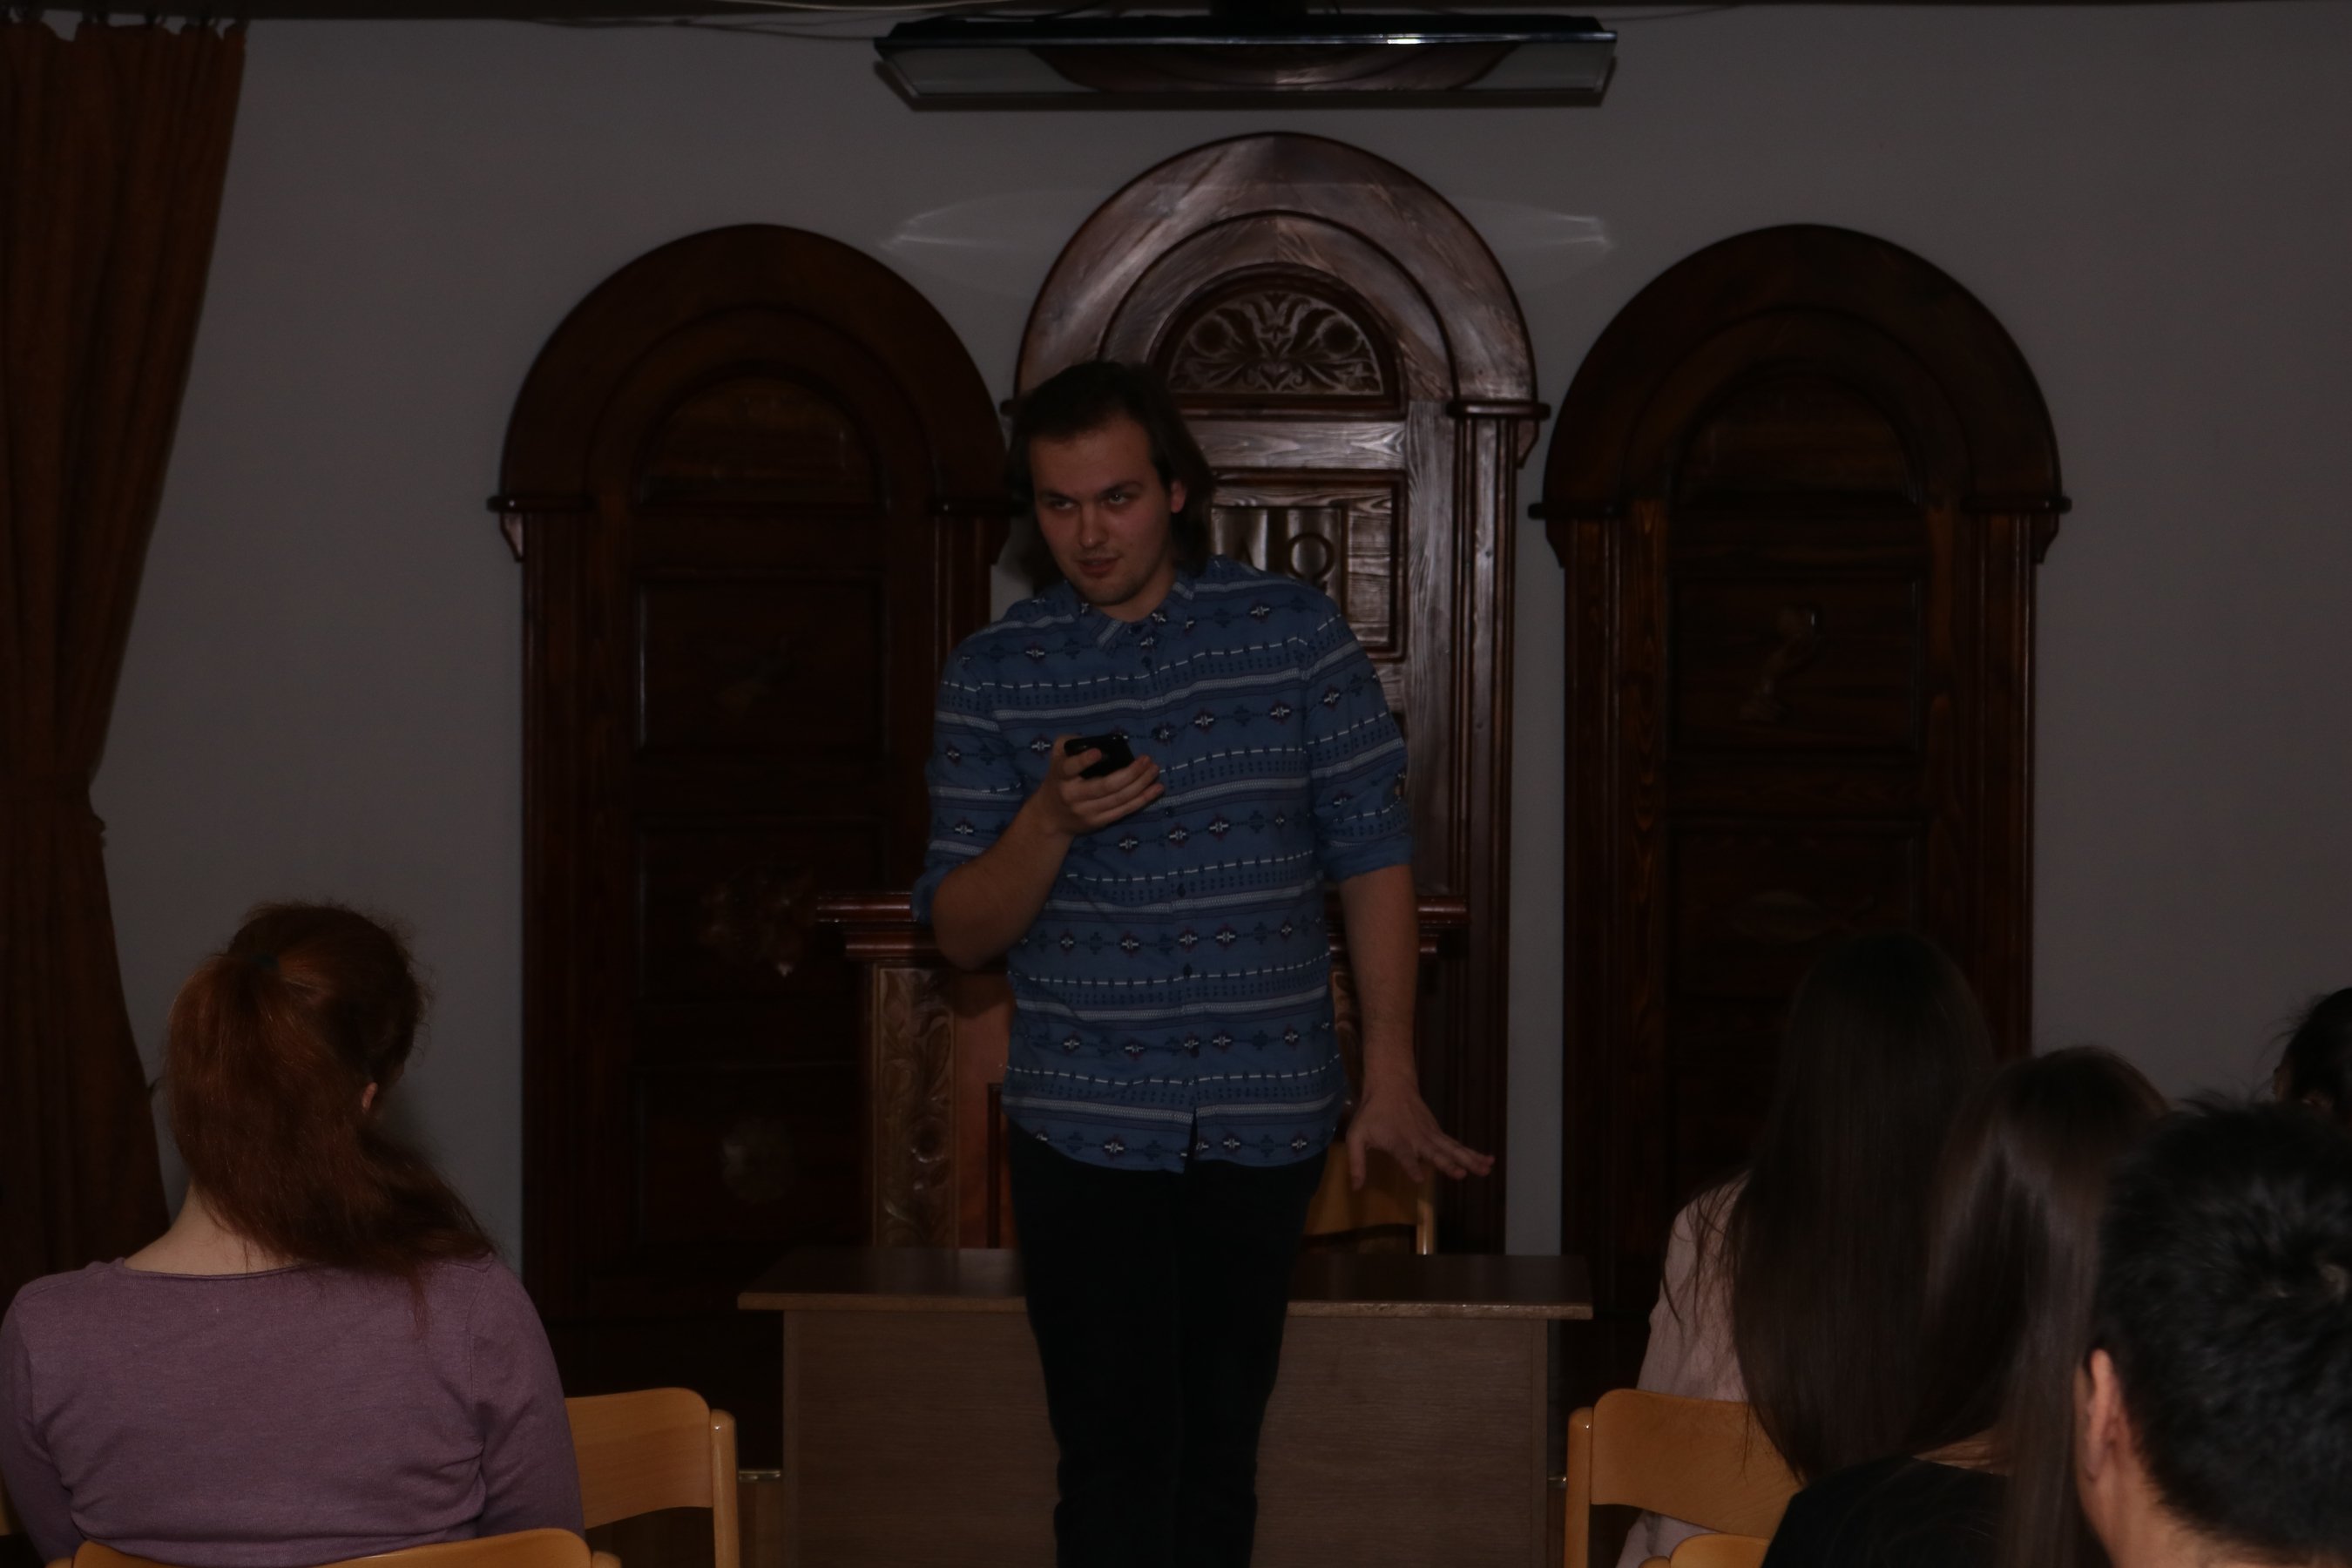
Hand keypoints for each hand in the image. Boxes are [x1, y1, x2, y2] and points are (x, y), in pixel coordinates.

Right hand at [1025, 733, 1163, 838]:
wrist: (1051, 816)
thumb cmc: (1059, 779)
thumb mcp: (1057, 757)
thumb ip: (1070, 743)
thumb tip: (1096, 740)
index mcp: (1061, 776)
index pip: (1070, 768)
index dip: (1083, 761)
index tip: (1098, 752)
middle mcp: (1073, 796)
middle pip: (1105, 786)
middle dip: (1129, 773)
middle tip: (1147, 759)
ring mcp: (1087, 812)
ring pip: (1119, 799)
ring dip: (1141, 785)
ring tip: (1154, 771)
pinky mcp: (1099, 822)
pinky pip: (1124, 811)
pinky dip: (1142, 800)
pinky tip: (1156, 789)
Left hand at [1345, 1079, 1494, 1188]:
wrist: (1391, 1085)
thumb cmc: (1371, 1114)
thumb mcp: (1356, 1136)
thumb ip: (1356, 1162)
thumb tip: (1355, 1188)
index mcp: (1397, 1141)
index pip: (1405, 1156)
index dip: (1411, 1166)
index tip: (1419, 1178)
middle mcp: (1418, 1139)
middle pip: (1435, 1152)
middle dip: (1448, 1164)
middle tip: (1461, 1174)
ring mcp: (1431, 1135)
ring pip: (1453, 1148)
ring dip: (1470, 1159)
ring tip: (1486, 1170)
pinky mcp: (1438, 1132)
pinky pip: (1457, 1145)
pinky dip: (1473, 1152)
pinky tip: (1488, 1160)